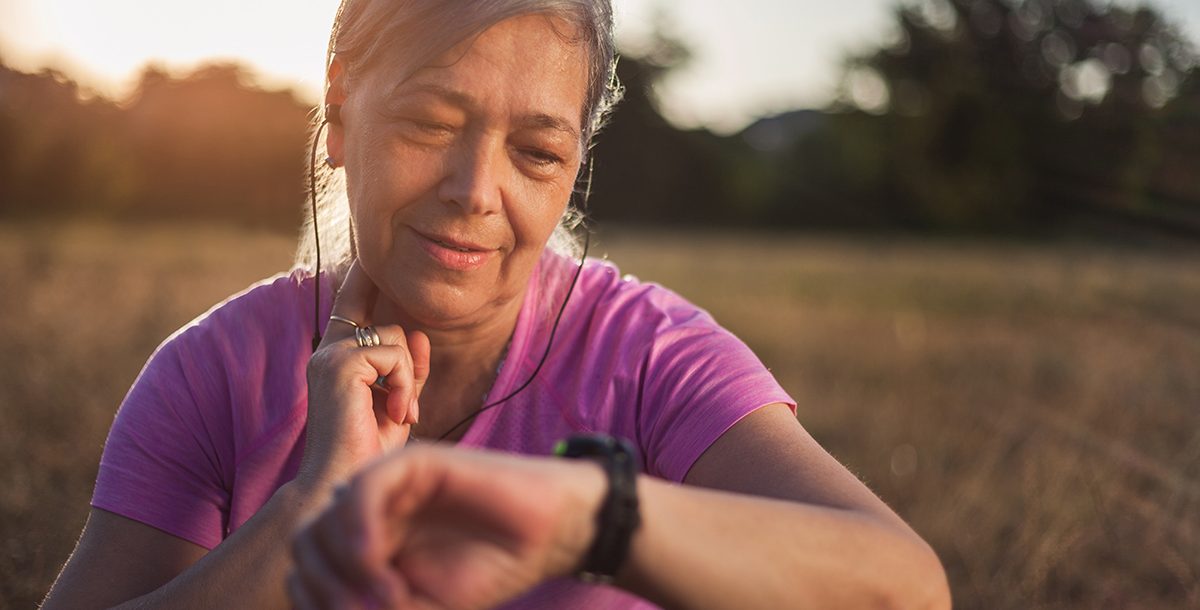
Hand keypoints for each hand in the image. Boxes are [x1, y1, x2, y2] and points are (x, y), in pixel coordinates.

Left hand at [288, 446, 605, 609]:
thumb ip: (370, 603)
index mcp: (369, 538)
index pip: (307, 562)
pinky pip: (362, 489)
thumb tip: (327, 604)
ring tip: (388, 598)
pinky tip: (381, 566)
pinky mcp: (416, 463)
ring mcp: (391, 483)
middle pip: (306, 540)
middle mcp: (372, 507)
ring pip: (325, 515)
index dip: (313, 598)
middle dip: (322, 586)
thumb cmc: (491, 568)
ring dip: (342, 568)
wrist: (552, 534)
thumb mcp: (420, 604)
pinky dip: (359, 532)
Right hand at [298, 261, 431, 489]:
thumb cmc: (369, 452)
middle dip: (411, 365)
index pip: (351, 303)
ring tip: (400, 414)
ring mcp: (329, 354)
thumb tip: (420, 335)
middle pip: (389, 325)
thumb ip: (408, 368)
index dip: (362, 277)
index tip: (367, 249)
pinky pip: (394, 353)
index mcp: (335, 357)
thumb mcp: (397, 403)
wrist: (348, 482)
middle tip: (407, 407)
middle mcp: (327, 350)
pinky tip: (398, 414)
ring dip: (410, 379)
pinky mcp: (339, 363)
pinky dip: (406, 384)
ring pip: (395, 337)